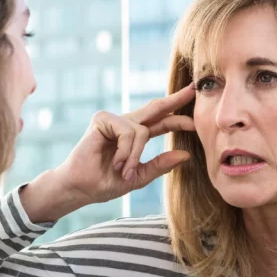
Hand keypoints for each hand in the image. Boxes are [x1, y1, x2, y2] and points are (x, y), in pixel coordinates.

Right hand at [21, 84, 196, 222]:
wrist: (80, 188)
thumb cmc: (104, 183)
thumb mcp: (138, 177)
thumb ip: (159, 165)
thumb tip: (186, 155)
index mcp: (135, 137)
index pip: (161, 123)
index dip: (178, 118)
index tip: (196, 117)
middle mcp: (125, 125)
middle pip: (155, 108)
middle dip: (174, 99)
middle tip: (192, 89)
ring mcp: (113, 120)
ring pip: (142, 130)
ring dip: (134, 155)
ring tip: (122, 170)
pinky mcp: (102, 119)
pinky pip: (128, 132)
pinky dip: (125, 150)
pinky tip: (114, 161)